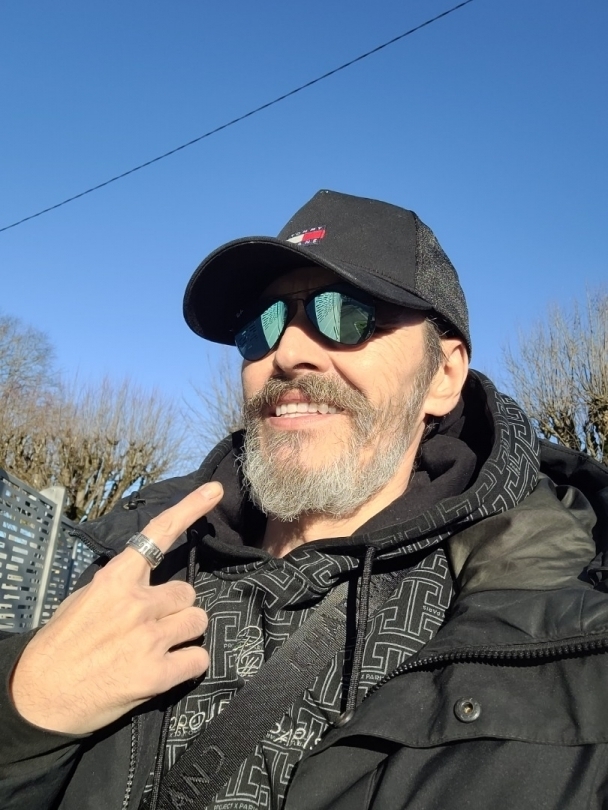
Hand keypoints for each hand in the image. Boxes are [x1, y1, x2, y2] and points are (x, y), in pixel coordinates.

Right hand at [10, 481, 222, 733]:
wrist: (38, 698)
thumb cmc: (60, 645)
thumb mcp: (83, 600)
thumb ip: (120, 585)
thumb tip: (148, 581)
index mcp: (115, 580)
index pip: (158, 535)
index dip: (190, 509)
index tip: (214, 491)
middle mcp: (136, 604)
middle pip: (188, 593)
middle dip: (176, 609)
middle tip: (153, 627)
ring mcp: (149, 639)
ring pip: (198, 623)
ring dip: (184, 635)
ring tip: (158, 648)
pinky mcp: (156, 675)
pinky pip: (198, 660)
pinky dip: (188, 665)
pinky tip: (166, 670)